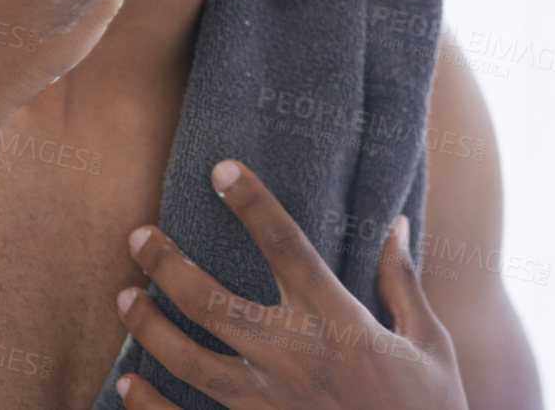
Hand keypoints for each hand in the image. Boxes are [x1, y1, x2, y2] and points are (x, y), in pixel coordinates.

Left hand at [116, 160, 467, 409]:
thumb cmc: (429, 409)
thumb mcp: (428, 342)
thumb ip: (402, 283)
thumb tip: (397, 225)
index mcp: (341, 324)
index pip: (288, 248)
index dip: (253, 204)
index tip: (222, 169)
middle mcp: (297, 359)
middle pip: (214, 303)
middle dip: (168, 265)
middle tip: (139, 236)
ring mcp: (271, 404)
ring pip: (191, 360)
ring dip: (150, 327)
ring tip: (124, 297)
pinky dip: (152, 405)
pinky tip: (128, 382)